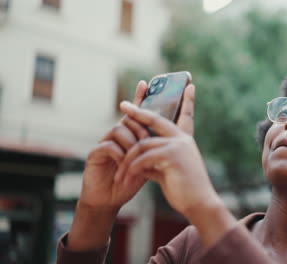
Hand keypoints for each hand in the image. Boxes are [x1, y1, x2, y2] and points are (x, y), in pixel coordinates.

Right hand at [79, 81, 149, 211]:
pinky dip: (120, 154)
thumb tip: (175, 136)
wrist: (109, 200)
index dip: (141, 97)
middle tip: (149, 141)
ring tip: (137, 157)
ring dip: (132, 143)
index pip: (137, 113)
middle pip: (130, 119)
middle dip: (142, 128)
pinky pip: (109, 145)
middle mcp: (117, 135)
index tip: (146, 83)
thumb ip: (155, 149)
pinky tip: (125, 163)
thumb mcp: (148, 163)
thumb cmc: (130, 180)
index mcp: (130, 136)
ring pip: (121, 129)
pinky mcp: (95, 153)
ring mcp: (105, 142)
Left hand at [116, 84, 219, 215]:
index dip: (186, 101)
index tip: (189, 86)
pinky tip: (127, 178)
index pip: (183, 116)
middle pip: (156, 119)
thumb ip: (154, 160)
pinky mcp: (172, 155)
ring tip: (120, 176)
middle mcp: (182, 138)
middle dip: (137, 111)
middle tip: (123, 105)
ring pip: (143, 144)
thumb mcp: (168, 171)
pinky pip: (143, 157)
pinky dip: (132, 169)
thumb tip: (137, 157)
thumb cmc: (184, 190)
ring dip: (128, 161)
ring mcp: (178, 144)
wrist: (199, 203)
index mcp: (184, 140)